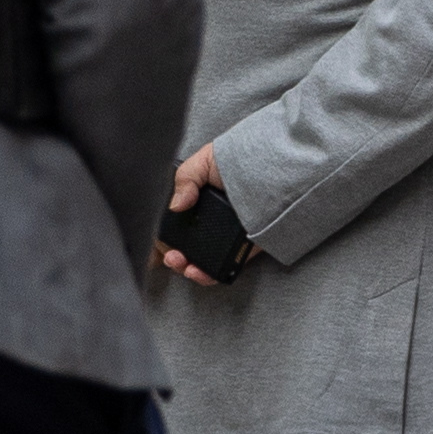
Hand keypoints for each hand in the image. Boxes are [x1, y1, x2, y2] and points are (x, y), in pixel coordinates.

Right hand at [154, 143, 245, 285]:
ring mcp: (225, 238)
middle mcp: (210, 221)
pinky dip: (209, 274)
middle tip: (169, 255)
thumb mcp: (205, 161)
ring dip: (186, 267)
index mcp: (198, 201)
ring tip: (182, 264)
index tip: (155, 243)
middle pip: (184, 245)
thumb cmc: (241, 159)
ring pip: (200, 260)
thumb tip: (175, 206)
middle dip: (171, 254)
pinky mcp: (243, 250)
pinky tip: (198, 271)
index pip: (174, 223)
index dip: (161, 235)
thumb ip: (185, 179)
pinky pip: (224, 268)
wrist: (277, 169)